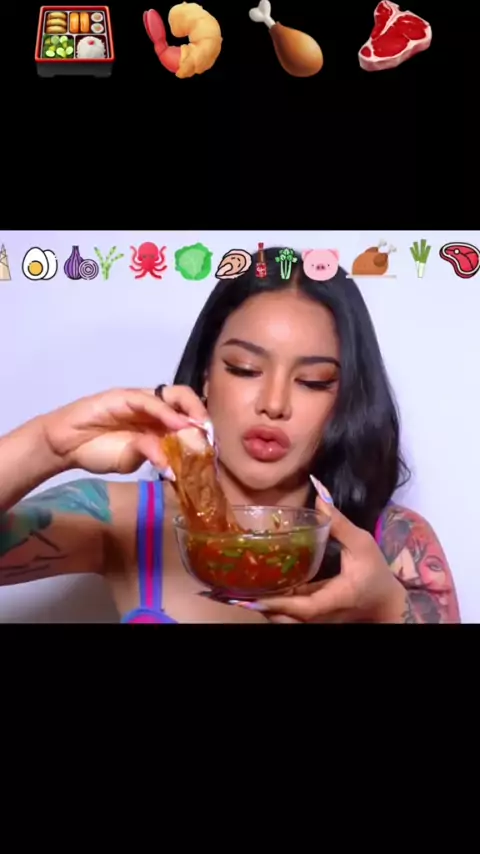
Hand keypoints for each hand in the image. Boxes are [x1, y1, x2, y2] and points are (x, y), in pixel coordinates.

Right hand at [40, 386, 208, 474]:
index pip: (186, 417)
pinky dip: (165, 414)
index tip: (211, 446)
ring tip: (198, 430)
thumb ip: (152, 458)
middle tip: (208, 435)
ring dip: (189, 413)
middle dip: (201, 414)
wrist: (66, 445)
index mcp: (157, 422)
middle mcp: (152, 407)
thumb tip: (175, 469)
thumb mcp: (131, 460)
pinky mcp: (123, 396)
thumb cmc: (98, 451)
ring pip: (172, 396)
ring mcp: (139, 400)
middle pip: (185, 400)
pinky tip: (176, 427)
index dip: (201, 428)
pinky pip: (149, 401)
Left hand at [236, 477, 406, 622]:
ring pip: (284, 619)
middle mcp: (321, 615)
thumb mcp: (362, 544)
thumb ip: (339, 521)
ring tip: (236, 589)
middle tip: (231, 590)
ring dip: (262, 606)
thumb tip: (319, 492)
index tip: (251, 597)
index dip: (276, 603)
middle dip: (259, 605)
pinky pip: (288, 615)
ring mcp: (316, 619)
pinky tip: (256, 588)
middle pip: (285, 619)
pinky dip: (272, 604)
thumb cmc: (376, 573)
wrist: (385, 603)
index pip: (302, 607)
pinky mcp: (313, 617)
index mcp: (334, 599)